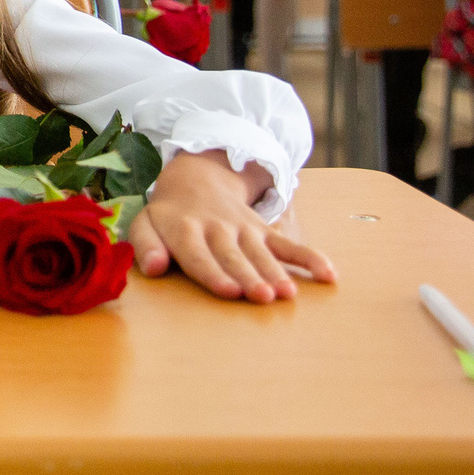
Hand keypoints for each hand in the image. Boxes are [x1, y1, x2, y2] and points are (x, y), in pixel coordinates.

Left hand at [131, 150, 335, 302]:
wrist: (195, 178)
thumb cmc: (167, 215)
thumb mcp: (145, 223)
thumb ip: (144, 245)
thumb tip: (153, 268)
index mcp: (184, 229)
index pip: (198, 255)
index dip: (213, 273)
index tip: (229, 291)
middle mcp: (217, 228)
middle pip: (233, 256)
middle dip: (249, 276)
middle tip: (263, 296)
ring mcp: (243, 229)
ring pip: (261, 252)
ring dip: (276, 272)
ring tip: (288, 293)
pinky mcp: (264, 230)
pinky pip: (288, 243)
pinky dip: (309, 258)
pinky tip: (329, 275)